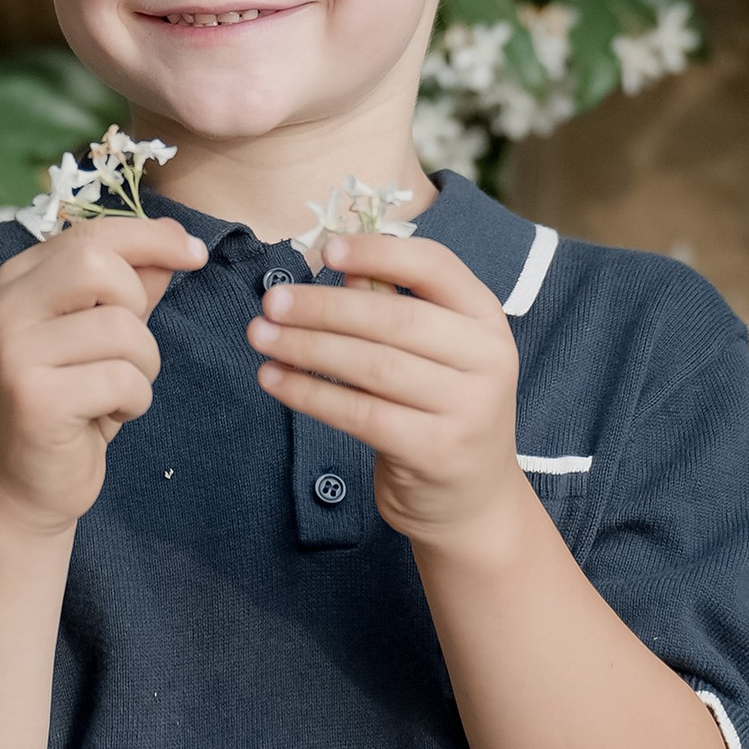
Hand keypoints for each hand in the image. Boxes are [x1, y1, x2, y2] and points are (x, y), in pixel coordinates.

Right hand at [0, 217, 205, 535]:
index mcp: (19, 280)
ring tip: (118, 391)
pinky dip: (134, 402)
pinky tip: (107, 417)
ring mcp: (15, 351)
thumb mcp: (100, 335)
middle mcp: (8, 307)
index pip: (92, 233)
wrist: (22, 484)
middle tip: (130, 348)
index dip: (151, 237)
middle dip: (137, 306)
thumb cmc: (69, 402)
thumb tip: (177, 240)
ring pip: (121, 328)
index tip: (196, 253)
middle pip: (98, 264)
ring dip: (143, 365)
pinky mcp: (35, 398)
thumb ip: (132, 285)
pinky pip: (121, 380)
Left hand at [247, 232, 523, 543]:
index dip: (378, 252)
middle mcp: (488, 358)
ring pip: (372, 366)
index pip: (435, 267)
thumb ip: (393, 305)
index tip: (326, 250)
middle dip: (324, 307)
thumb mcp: (435, 352)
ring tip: (260, 336)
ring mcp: (467, 407)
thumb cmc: (443, 409)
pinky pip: (358, 413)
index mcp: (486, 319)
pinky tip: (274, 379)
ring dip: (307, 348)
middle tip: (272, 301)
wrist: (473, 498)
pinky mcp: (435, 450)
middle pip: (394, 319)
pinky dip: (309, 394)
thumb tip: (340, 263)